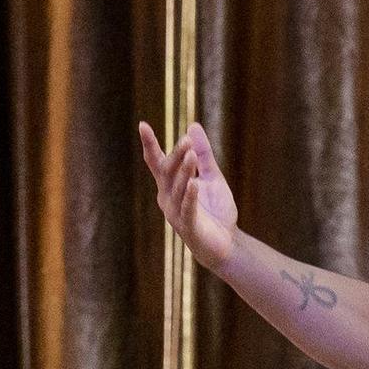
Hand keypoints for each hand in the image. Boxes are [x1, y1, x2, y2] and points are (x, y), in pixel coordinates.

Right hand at [137, 120, 239, 268]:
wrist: (226, 242)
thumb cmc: (214, 210)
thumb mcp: (211, 177)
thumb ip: (203, 154)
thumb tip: (193, 126)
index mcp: (170, 185)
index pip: (157, 162)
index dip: (150, 144)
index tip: (143, 125)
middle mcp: (167, 197)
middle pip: (166, 172)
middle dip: (175, 156)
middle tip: (187, 141)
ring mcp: (175, 213)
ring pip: (177, 188)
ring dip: (184, 171)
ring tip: (191, 155)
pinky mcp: (189, 227)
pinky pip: (187, 209)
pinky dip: (190, 196)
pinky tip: (194, 184)